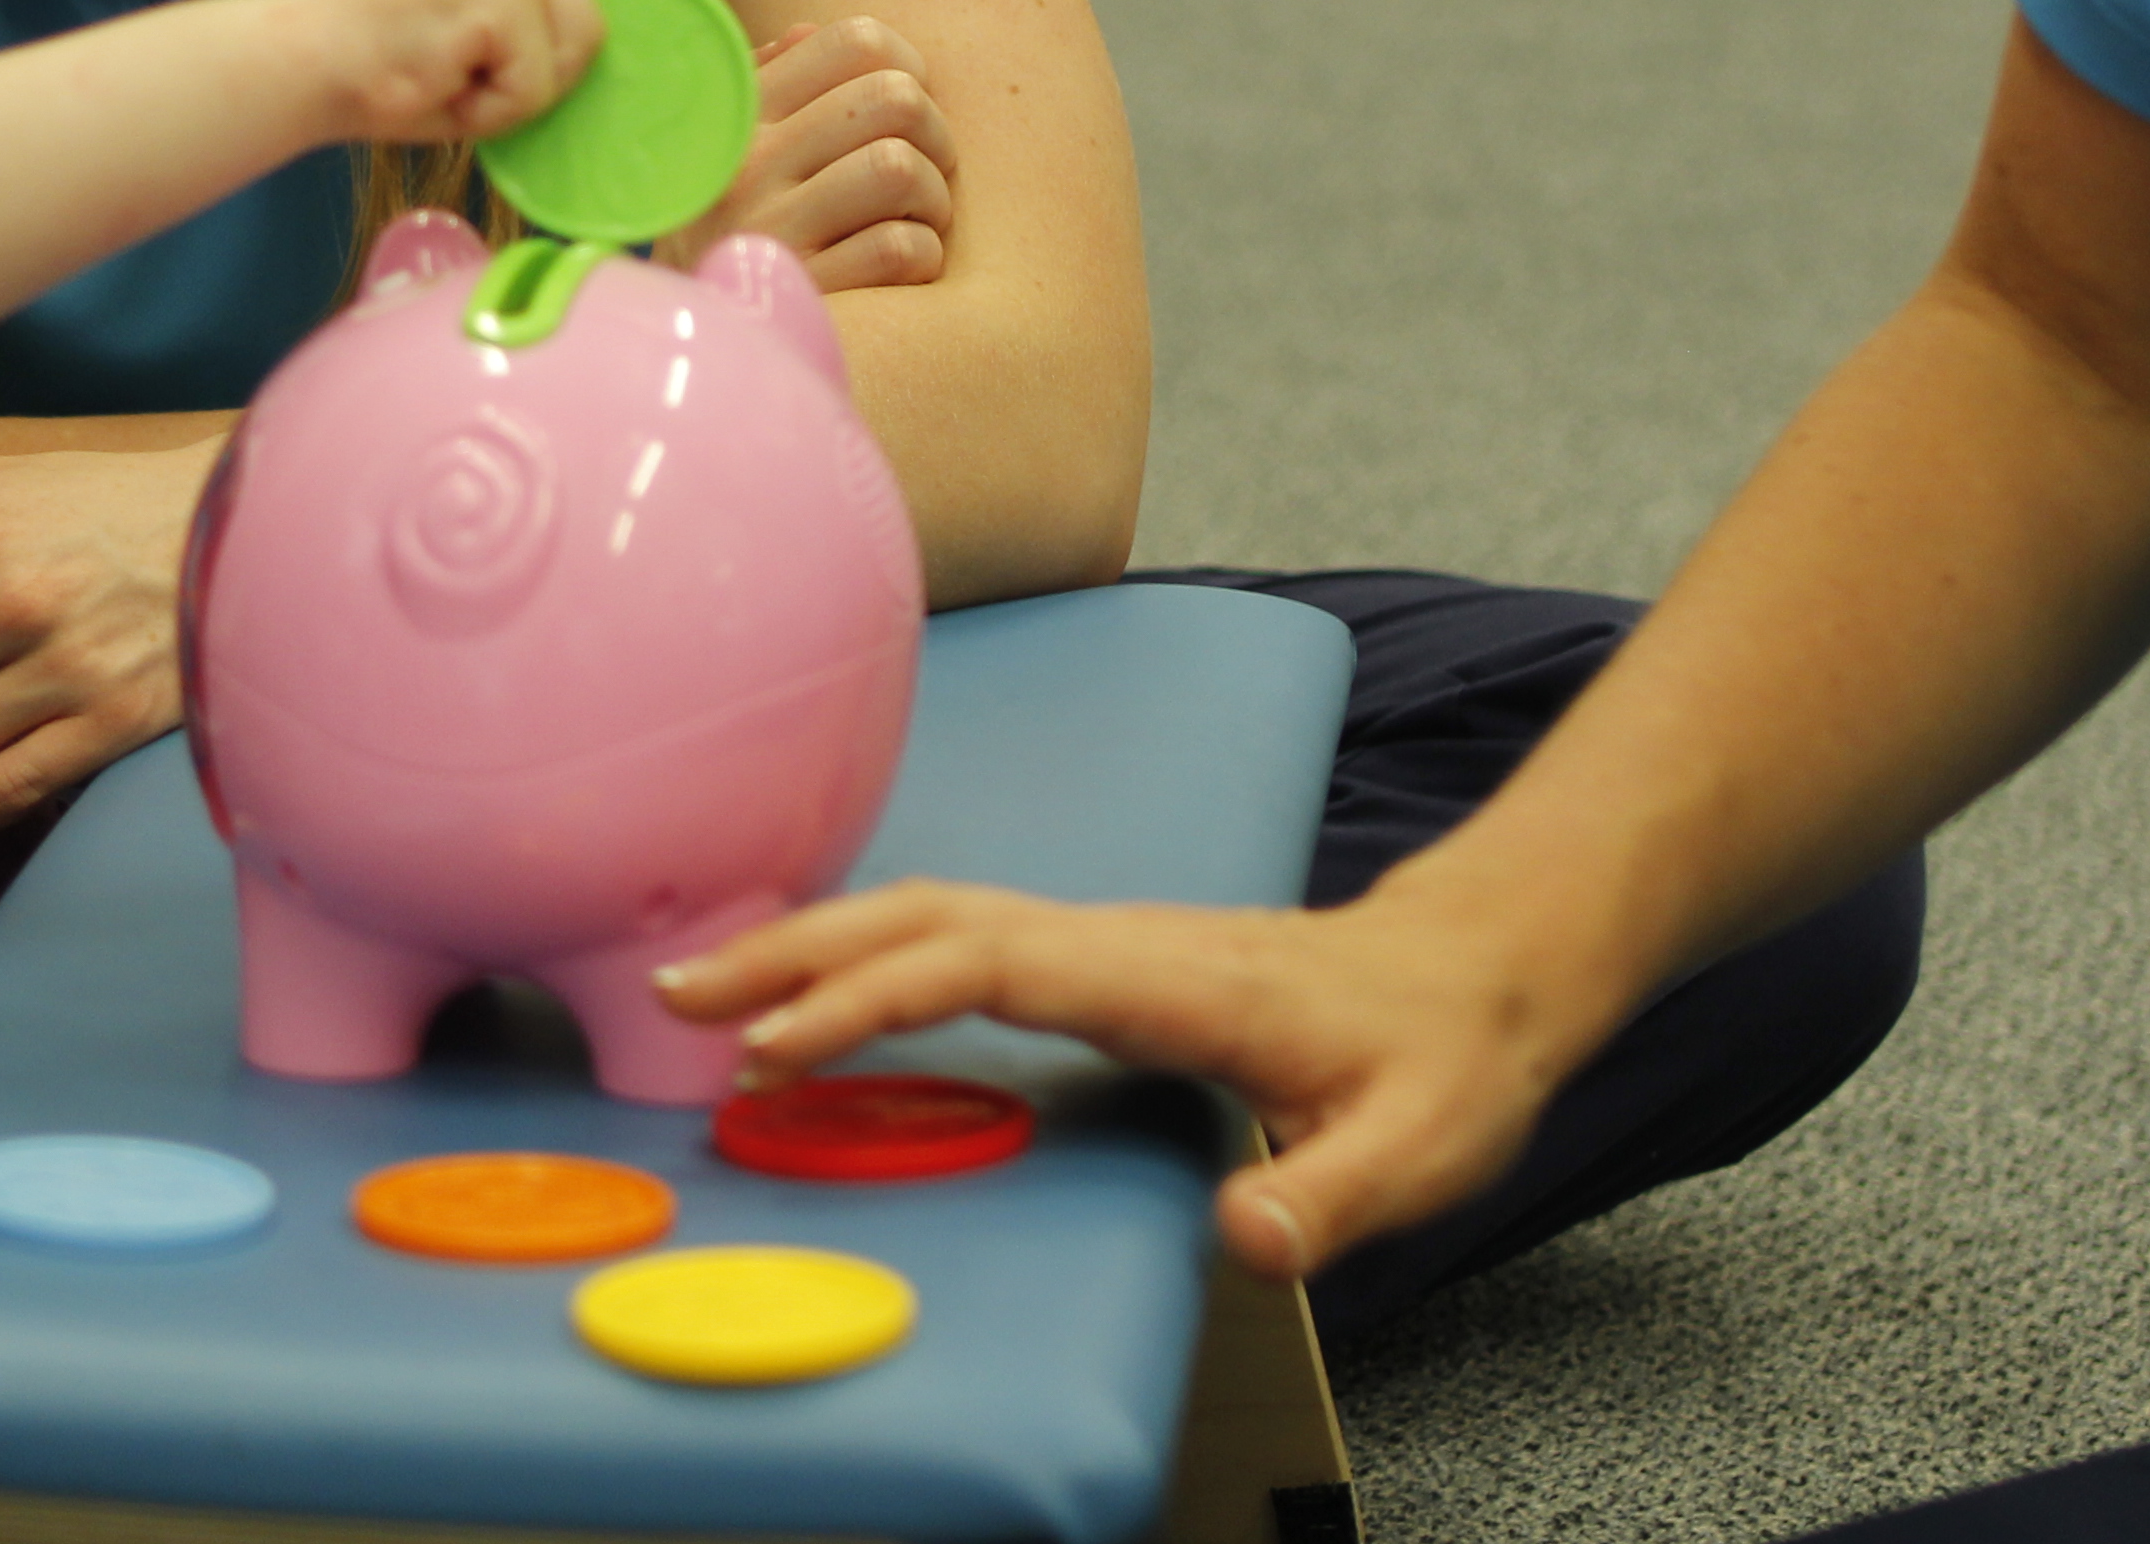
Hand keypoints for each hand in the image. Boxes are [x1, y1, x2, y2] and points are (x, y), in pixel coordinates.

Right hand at [287, 0, 594, 148]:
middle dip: (547, 68)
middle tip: (468, 81)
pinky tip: (439, 85)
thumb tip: (586, 60)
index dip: (568, 30)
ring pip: (574, 49)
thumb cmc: (372, 67)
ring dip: (518, 93)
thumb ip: (521, 25)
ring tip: (449, 81)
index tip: (537, 73)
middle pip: (591, 13)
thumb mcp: (463, 31)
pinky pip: (536, 84)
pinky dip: (493, 110)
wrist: (304, 64)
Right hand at [654, 877, 1595, 1285]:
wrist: (1473, 972)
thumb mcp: (1422, 1146)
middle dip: (794, 952)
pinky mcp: (1090, 954)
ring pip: (925, 912)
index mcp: (1168, 978)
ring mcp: (1097, 938)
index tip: (779, 1048)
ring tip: (704, 988)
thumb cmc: (1444, 1059)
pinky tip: (806, 984)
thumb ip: (1335, 1194)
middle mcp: (1113, 937)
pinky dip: (858, 949)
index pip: (988, 964)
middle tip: (675, 996)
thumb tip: (1246, 1238)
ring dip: (811, 941)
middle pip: (923, 915)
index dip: (876, 999)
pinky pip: (948, 934)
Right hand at [662, 17, 962, 291]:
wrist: (681, 341)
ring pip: (898, 169)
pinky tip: (898, 272)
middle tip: (925, 173)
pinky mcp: (801, 292)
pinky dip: (922, 259)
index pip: (855, 40)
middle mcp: (747, 160)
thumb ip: (764, 86)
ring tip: (915, 223)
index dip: (908, 68)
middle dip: (936, 138)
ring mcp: (770, 227)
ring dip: (932, 202)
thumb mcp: (719, 151)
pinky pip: (900, 249)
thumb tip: (810, 32)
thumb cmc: (722, 232)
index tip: (905, 111)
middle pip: (894, 98)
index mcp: (738, 111)